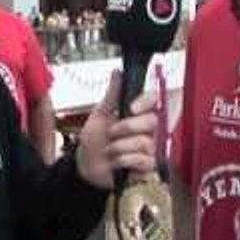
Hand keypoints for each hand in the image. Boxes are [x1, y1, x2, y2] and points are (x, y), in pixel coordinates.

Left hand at [75, 70, 157, 189]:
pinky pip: (143, 161)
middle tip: (111, 133)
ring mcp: (148, 149)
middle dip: (126, 128)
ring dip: (119, 147)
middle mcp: (146, 131)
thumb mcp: (100, 114)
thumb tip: (118, 73)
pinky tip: (116, 162)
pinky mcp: (146, 167)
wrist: (86, 165)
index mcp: (137, 115)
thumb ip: (112, 94)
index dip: (145, 103)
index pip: (153, 102)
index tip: (131, 108)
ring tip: (110, 151)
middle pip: (152, 122)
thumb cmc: (94, 140)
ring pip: (144, 142)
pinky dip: (124, 161)